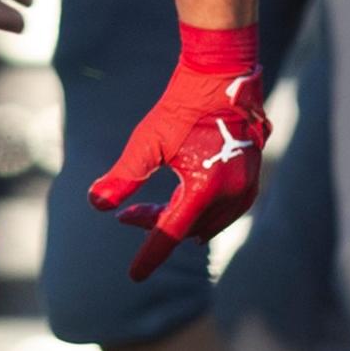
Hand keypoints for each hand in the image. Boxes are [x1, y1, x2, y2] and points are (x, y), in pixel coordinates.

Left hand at [89, 61, 269, 279]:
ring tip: (156, 212)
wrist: (219, 75)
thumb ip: (125, 175)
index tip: (133, 275)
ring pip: (208, 222)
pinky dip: (203, 213)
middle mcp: (230, 194)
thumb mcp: (148, 141)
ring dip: (181, 219)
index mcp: (204, 188)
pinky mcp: (252, 177)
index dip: (149, 255)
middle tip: (129, 213)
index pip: (170, 233)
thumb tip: (96, 203)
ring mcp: (246, 187)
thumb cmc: (182, 105)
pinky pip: (227, 211)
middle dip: (157, 223)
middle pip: (188, 227)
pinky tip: (189, 205)